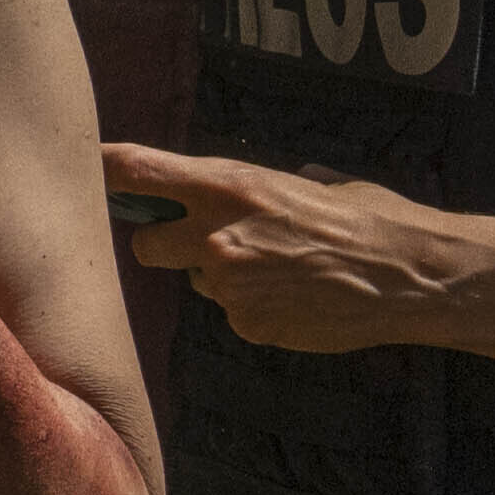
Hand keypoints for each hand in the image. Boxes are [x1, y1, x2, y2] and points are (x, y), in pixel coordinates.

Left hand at [99, 142, 494, 358]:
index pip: (137, 170)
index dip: (104, 171)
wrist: (407, 274)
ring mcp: (229, 284)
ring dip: (222, 277)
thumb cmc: (368, 219)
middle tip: (207, 242)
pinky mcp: (247, 324)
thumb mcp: (310, 183)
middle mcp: (216, 234)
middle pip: (146, 245)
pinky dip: (255, 308)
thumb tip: (240, 188)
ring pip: (197, 282)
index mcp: (230, 185)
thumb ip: (258, 188)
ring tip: (282, 270)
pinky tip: (297, 298)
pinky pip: (233, 313)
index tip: (86, 170)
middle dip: (167, 244)